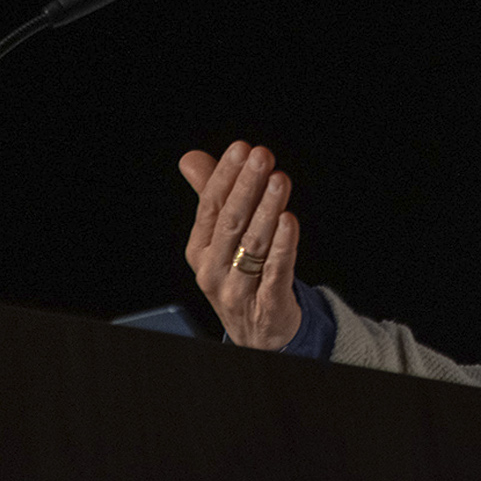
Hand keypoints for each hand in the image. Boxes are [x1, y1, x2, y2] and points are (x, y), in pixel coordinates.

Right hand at [179, 141, 302, 349]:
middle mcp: (214, 270)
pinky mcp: (268, 304)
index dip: (225, 177)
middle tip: (262, 155)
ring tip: (279, 179)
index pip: (210, 208)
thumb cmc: (238, 275)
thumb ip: (211, 197)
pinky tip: (289, 221)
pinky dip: (282, 245)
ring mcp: (239, 289)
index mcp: (200, 250)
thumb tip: (191, 158)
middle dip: (247, 186)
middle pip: (230, 222)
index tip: (241, 149)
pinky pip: (275, 271)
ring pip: (253, 244)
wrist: (257, 332)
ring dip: (267, 208)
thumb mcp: (220, 239)